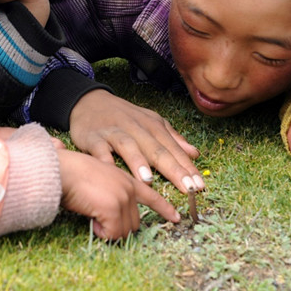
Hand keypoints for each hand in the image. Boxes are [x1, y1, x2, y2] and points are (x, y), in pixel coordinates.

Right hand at [57, 148, 179, 239]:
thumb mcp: (99, 178)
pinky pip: (112, 233)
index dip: (165, 209)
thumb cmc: (71, 173)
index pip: (152, 195)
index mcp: (126, 179)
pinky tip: (91, 218)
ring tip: (93, 215)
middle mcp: (129, 187)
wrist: (60, 170)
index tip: (176, 218)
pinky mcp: (114, 206)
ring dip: (107, 230)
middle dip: (117, 227)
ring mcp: (123, 196)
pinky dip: (100, 231)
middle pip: (134, 223)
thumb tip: (112, 212)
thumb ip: (111, 190)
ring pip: (124, 231)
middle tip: (99, 218)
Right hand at [69, 89, 203, 193]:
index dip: (187, 168)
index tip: (200, 186)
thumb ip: (173, 138)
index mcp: (153, 126)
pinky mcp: (94, 137)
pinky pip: (100, 150)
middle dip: (173, 170)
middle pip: (156, 149)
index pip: (174, 149)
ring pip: (129, 146)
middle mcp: (136, 128)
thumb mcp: (151, 122)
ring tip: (149, 180)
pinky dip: (105, 160)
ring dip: (138, 162)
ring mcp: (114, 132)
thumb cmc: (124, 117)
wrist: (90, 102)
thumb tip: (195, 154)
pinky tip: (111, 172)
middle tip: (187, 188)